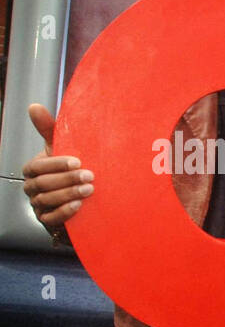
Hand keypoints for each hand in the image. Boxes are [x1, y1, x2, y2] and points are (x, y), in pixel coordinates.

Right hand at [20, 104, 93, 229]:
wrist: (83, 199)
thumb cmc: (70, 170)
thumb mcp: (61, 149)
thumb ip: (48, 129)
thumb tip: (34, 106)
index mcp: (34, 170)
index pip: (37, 166)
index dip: (56, 164)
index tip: (77, 161)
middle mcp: (32, 187)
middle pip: (44, 184)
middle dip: (67, 180)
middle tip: (89, 176)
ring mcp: (38, 205)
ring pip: (47, 200)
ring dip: (68, 194)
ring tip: (89, 190)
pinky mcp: (47, 220)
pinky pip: (51, 218)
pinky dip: (64, 212)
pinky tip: (78, 206)